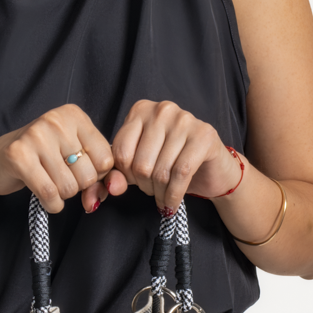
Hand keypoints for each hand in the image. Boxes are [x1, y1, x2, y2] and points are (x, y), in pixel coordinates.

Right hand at [0, 104, 115, 214]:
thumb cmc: (41, 159)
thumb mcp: (74, 154)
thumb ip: (100, 171)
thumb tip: (115, 188)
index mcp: (74, 115)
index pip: (106, 159)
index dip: (96, 175)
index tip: (79, 172)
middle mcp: (56, 120)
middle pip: (88, 175)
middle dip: (77, 187)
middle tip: (60, 178)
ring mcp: (35, 136)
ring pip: (69, 187)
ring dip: (62, 196)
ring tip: (49, 183)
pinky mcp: (18, 156)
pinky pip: (49, 193)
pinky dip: (51, 204)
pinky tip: (44, 197)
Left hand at [80, 100, 241, 214]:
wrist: (212, 169)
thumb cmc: (171, 164)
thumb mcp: (138, 168)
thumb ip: (116, 177)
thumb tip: (101, 193)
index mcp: (140, 111)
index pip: (120, 152)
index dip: (126, 176)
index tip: (136, 182)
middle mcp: (162, 109)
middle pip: (139, 163)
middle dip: (144, 186)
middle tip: (153, 190)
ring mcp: (185, 119)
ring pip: (160, 170)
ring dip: (159, 193)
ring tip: (163, 196)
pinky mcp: (204, 136)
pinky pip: (181, 174)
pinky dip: (173, 195)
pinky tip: (171, 202)